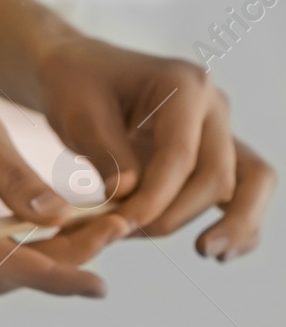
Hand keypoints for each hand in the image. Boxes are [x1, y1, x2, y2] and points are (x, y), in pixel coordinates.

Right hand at [0, 37, 132, 296]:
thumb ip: (11, 177)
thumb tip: (57, 221)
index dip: (49, 274)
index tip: (97, 279)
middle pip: (0, 271)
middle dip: (60, 264)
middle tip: (117, 231)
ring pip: (0, 263)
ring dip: (51, 255)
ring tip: (102, 228)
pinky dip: (34, 238)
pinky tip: (70, 222)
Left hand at [36, 35, 275, 260]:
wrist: (82, 73)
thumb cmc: (77, 88)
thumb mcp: (79, 115)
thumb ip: (106, 153)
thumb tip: (130, 195)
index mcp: (184, 86)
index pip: (180, 155)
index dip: (154, 198)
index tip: (120, 225)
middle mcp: (213, 106)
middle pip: (217, 174)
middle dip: (175, 214)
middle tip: (129, 235)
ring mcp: (220, 129)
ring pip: (249, 181)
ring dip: (231, 223)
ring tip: (208, 253)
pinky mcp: (215, 153)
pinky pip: (245, 188)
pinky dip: (239, 220)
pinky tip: (219, 252)